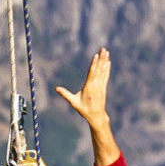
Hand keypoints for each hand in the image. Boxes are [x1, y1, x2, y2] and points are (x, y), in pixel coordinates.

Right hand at [55, 49, 119, 165]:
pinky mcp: (103, 88)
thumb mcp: (74, 102)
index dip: (94, 63)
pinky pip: (106, 76)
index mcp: (89, 87)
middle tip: (103, 49)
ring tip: (106, 52)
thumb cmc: (84, 110)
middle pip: (99, 69)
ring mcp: (101, 86)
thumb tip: (56, 88)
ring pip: (103, 71)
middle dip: (101, 59)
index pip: (92, 73)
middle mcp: (96, 85)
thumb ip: (65, 94)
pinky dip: (107, 68)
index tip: (96, 55)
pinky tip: (108, 62)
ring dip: (105, 61)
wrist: (96, 116)